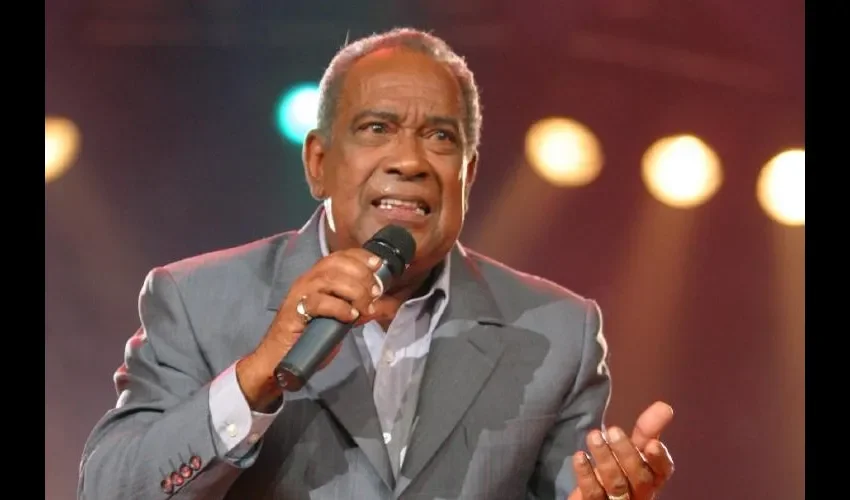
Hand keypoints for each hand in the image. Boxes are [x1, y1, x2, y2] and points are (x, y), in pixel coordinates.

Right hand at [236, 248, 384, 408]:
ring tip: (366, 306)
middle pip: (335, 263)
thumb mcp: (340, 320)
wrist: (280, 359)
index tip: (378, 264)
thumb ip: (357, 308)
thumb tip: (382, 304)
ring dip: (354, 290)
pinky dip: (339, 308)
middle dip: (361, 274)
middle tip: (375, 292)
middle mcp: (307, 280)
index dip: (359, 256)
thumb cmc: (309, 338)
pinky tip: (350, 316)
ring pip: (329, 279)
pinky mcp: (294, 311)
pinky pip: (319, 302)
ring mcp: (299, 294)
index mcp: (317, 278)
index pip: (338, 256)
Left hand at [568, 401, 674, 499]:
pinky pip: (593, 493)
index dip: (659, 459)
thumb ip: (647, 430)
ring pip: (617, 484)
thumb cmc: (619, 468)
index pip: (662, 470)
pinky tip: (580, 456)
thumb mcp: (632, 448)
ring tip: (594, 436)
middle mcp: (640, 492)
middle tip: (613, 430)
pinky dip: (586, 475)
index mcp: (652, 477)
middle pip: (639, 478)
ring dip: (605, 459)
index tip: (652, 443)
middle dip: (627, 453)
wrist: (593, 495)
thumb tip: (665, 406)